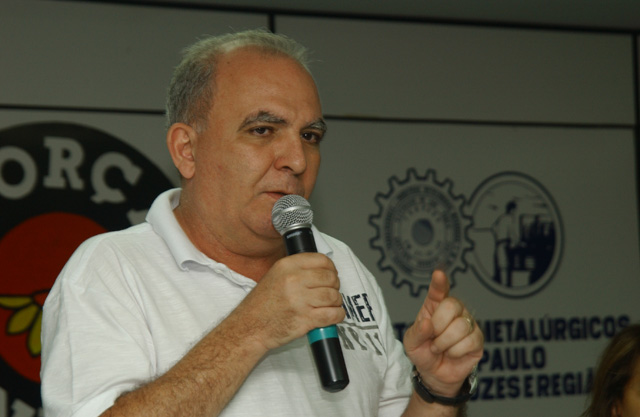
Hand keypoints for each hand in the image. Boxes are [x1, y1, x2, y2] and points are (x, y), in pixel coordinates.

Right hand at [234, 253, 344, 350]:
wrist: (248, 328)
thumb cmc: (262, 304)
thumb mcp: (275, 275)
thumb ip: (297, 269)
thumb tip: (323, 268)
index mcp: (287, 266)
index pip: (321, 260)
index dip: (331, 268)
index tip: (330, 275)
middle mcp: (293, 280)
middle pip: (330, 278)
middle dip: (334, 286)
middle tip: (330, 292)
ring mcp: (300, 300)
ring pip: (333, 296)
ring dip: (336, 302)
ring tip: (329, 305)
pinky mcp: (305, 319)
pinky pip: (333, 314)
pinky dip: (337, 315)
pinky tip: (332, 315)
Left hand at [403, 270, 483, 396]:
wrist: (434, 374)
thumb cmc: (423, 352)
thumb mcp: (412, 343)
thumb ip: (417, 332)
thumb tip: (427, 324)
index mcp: (434, 306)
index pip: (438, 290)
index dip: (439, 283)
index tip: (438, 274)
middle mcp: (454, 311)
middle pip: (452, 305)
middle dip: (438, 325)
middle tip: (432, 338)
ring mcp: (467, 323)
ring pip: (461, 325)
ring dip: (445, 342)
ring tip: (440, 348)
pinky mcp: (477, 339)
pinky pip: (470, 341)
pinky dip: (455, 351)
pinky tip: (452, 353)